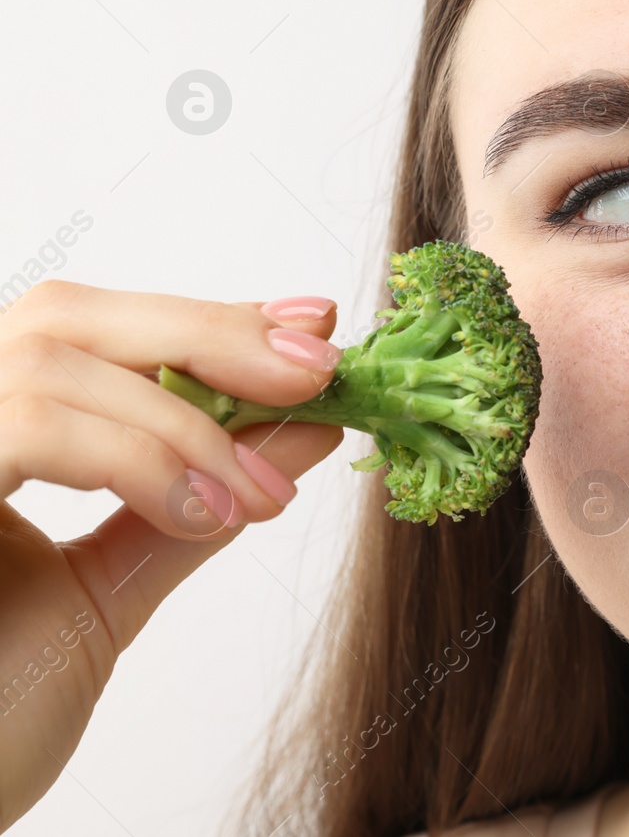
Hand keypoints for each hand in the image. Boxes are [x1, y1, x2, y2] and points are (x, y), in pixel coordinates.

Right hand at [0, 281, 346, 829]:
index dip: (204, 319)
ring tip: (257, 497)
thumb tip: (305, 428)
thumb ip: (194, 505)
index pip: (91, 334)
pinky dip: (133, 457)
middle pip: (68, 315)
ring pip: (53, 357)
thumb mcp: (104, 594)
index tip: (315, 329)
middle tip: (319, 373)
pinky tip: (200, 515)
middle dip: (209, 334)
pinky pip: (28, 422)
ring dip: (186, 426)